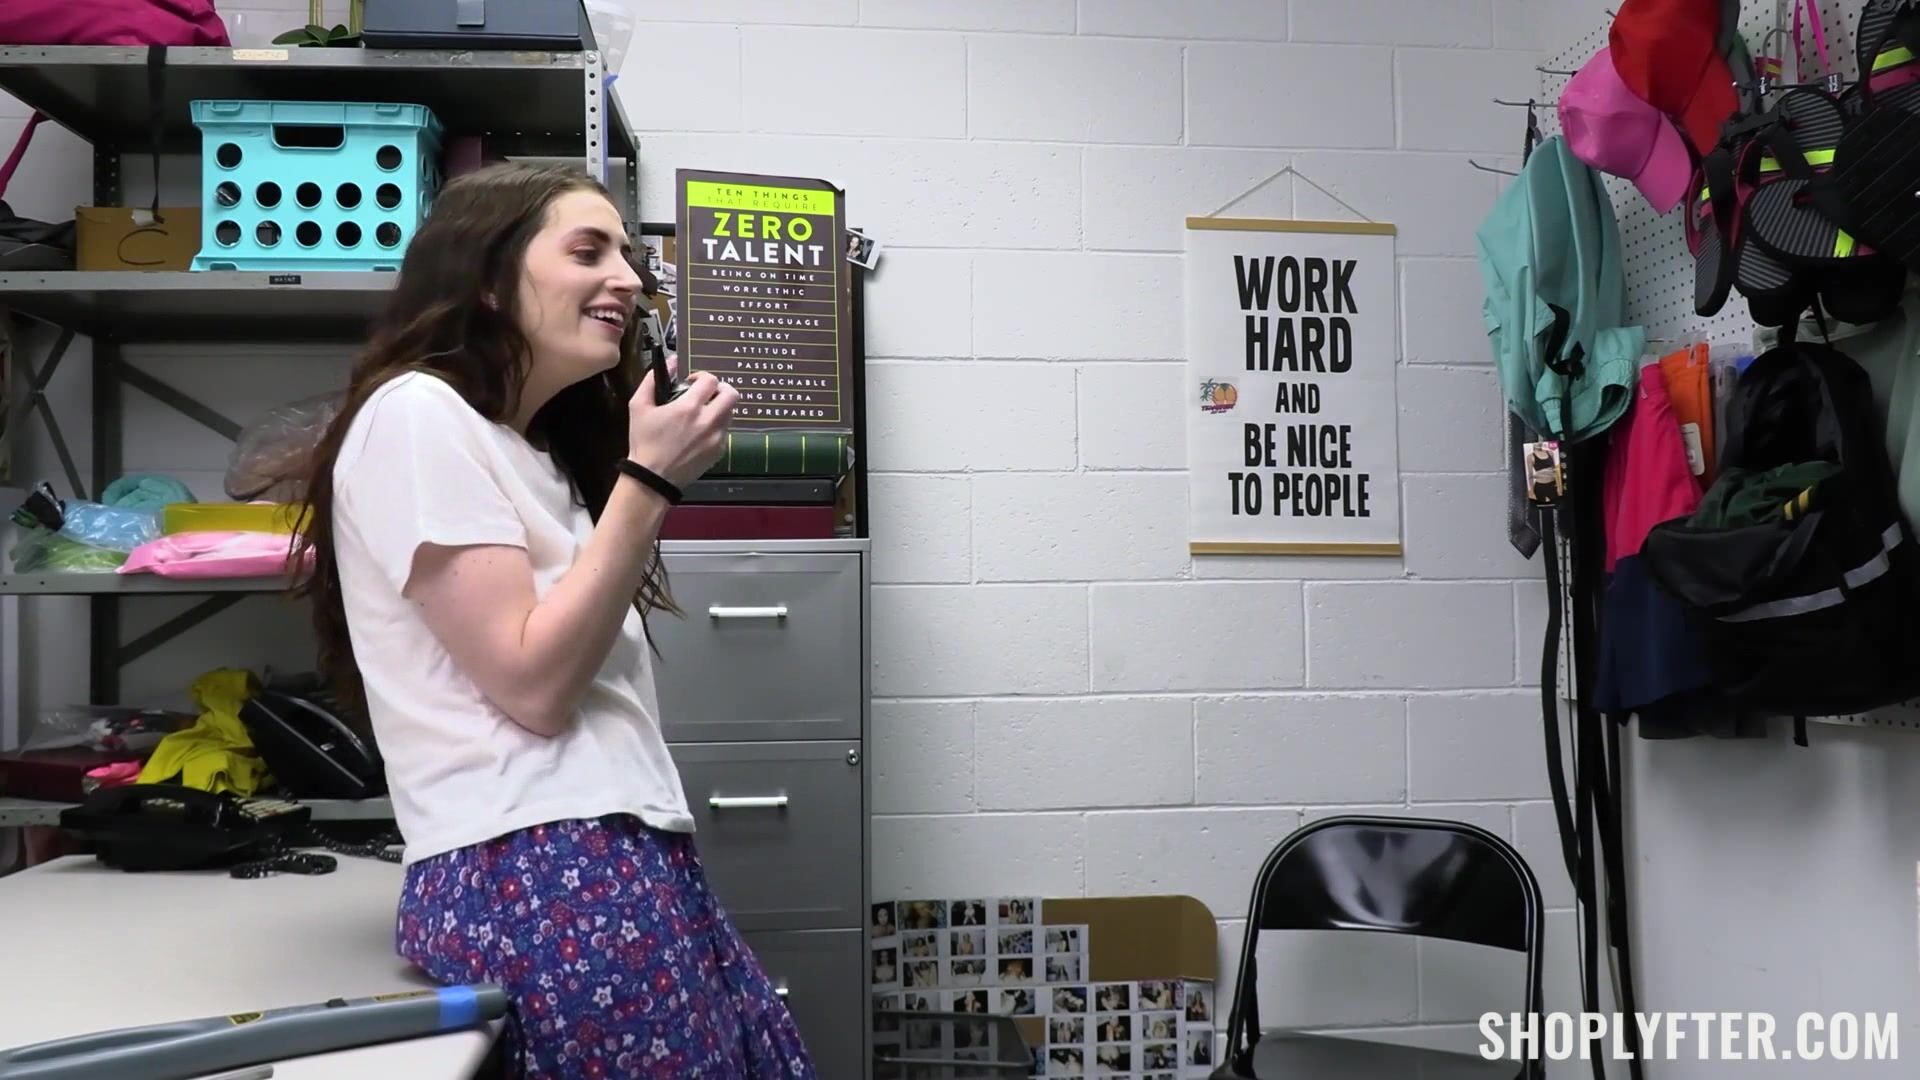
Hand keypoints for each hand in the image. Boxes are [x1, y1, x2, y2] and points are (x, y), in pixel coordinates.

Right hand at [627, 369, 736, 487]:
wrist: (653, 477)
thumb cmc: (644, 440)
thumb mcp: (638, 406)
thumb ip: (653, 380)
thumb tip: (672, 361)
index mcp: (689, 407)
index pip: (711, 380)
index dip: (702, 377)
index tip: (692, 383)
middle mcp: (708, 421)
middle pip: (732, 394)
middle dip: (720, 389)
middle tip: (706, 395)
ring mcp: (717, 437)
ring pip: (730, 412)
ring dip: (719, 408)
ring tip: (702, 414)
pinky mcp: (719, 451)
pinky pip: (725, 431)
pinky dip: (716, 427)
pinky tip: (699, 433)